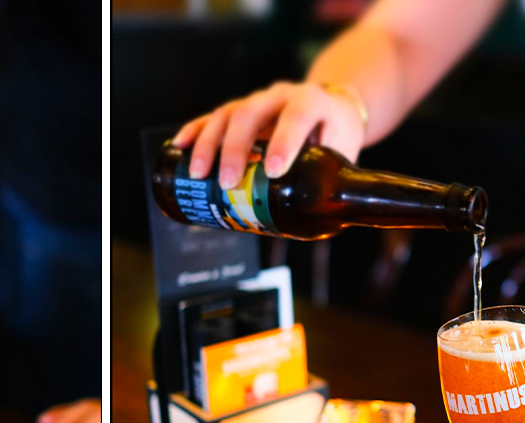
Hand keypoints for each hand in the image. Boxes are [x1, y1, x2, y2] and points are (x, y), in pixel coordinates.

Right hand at [171, 81, 366, 189]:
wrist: (329, 106)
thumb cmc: (336, 132)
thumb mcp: (345, 150)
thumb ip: (333, 180)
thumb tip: (320, 223)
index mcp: (311, 102)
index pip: (297, 115)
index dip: (284, 141)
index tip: (274, 171)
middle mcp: (279, 96)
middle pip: (250, 113)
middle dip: (235, 148)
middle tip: (226, 182)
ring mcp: (256, 101)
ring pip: (226, 114)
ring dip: (208, 144)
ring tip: (197, 174)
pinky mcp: (238, 110)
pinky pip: (212, 116)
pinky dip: (195, 130)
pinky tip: (180, 146)